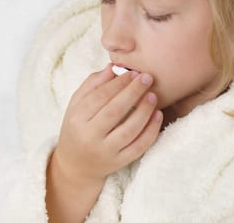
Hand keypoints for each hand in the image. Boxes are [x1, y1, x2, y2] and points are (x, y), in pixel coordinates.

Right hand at [52, 64, 162, 184]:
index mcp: (77, 118)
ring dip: (144, 111)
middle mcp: (89, 136)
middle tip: (147, 78)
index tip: (133, 72)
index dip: (118, 83)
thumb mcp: (76, 105)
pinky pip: (138, 147)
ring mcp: (105, 151)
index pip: (100, 97)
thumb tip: (112, 67)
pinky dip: (151, 131)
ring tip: (153, 96)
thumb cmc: (78, 127)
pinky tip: (157, 115)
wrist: (75, 165)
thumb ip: (92, 84)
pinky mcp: (119, 163)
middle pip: (115, 111)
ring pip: (129, 130)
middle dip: (133, 92)